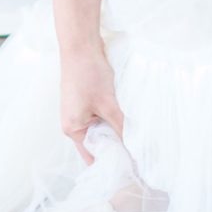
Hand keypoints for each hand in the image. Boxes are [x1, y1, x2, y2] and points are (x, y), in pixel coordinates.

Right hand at [59, 40, 124, 161]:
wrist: (81, 44)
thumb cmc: (88, 74)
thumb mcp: (108, 103)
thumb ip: (120, 126)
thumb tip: (134, 146)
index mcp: (73, 129)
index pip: (93, 155)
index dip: (111, 161)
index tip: (129, 167)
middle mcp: (73, 123)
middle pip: (97, 142)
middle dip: (116, 144)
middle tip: (138, 151)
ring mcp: (78, 111)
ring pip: (101, 127)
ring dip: (115, 128)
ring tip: (135, 135)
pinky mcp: (85, 101)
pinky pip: (100, 115)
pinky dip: (112, 117)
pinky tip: (126, 116)